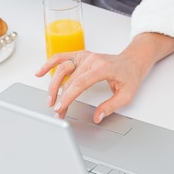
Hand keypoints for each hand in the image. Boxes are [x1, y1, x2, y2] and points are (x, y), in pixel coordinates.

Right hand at [35, 44, 154, 122]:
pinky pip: (62, 57)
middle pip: (69, 79)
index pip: (79, 83)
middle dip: (60, 97)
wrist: (133, 60)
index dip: (67, 97)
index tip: (60, 109)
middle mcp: (92, 60)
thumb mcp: (127, 95)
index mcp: (102, 68)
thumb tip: (96, 117)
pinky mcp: (82, 55)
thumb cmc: (130, 76)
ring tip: (49, 99)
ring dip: (53, 85)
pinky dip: (50, 64)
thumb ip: (110, 107)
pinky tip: (40, 72)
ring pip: (63, 68)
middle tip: (57, 112)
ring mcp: (86, 56)